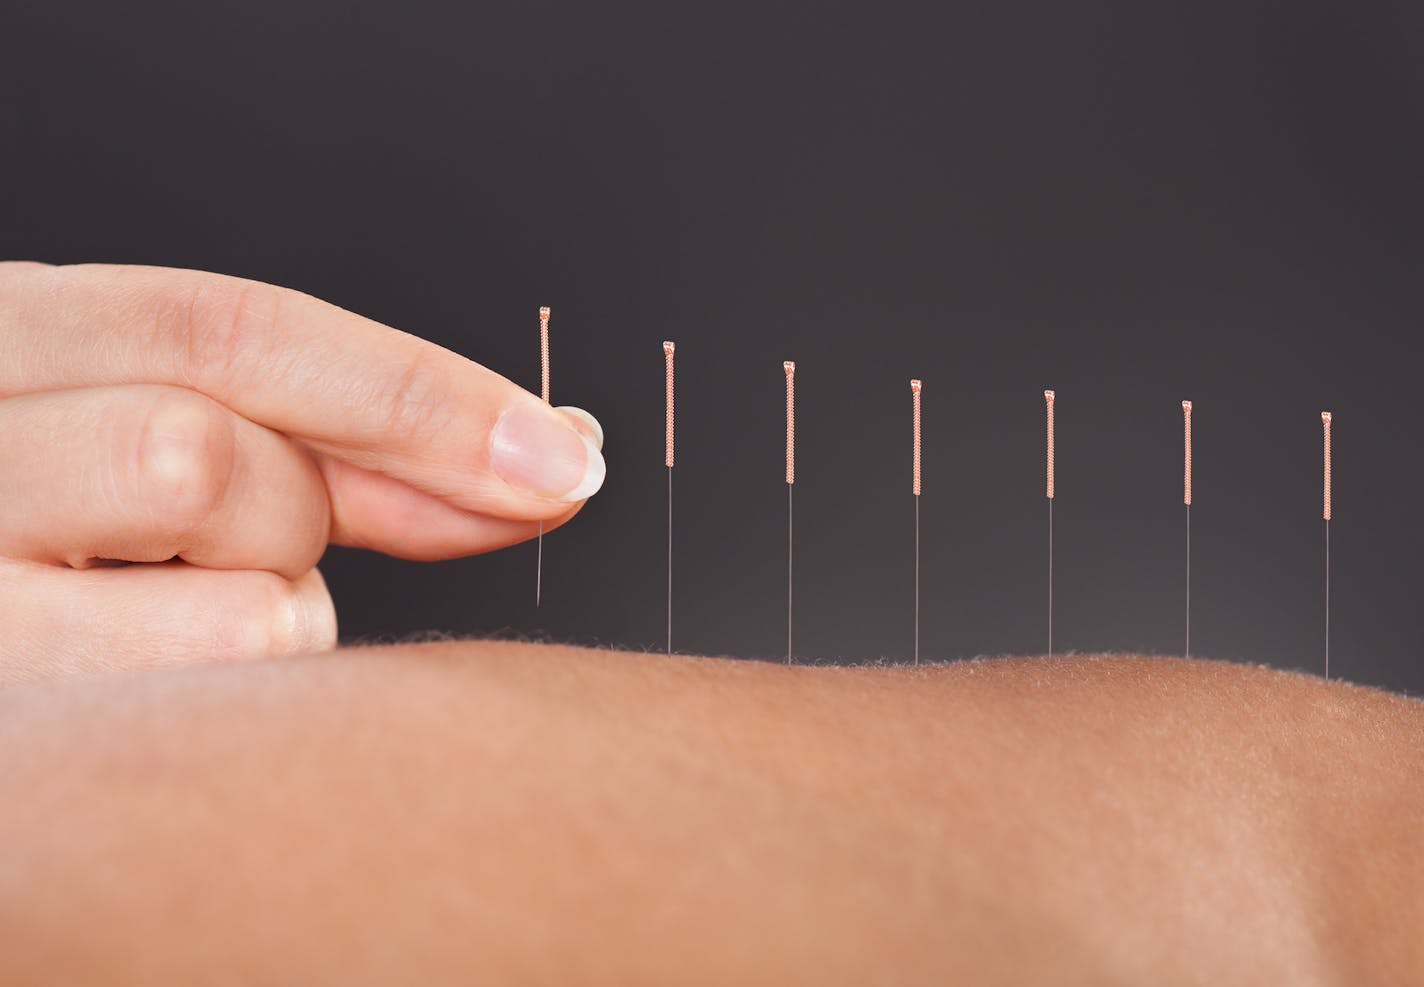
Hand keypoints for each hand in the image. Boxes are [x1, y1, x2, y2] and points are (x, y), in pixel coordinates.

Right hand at [0, 262, 603, 682]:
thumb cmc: (58, 539)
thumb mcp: (155, 440)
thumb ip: (330, 446)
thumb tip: (538, 461)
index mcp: (6, 338)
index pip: (234, 327)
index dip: (423, 393)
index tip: (566, 456)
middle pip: (221, 453)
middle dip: (294, 515)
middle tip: (260, 547)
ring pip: (230, 589)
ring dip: (265, 612)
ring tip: (165, 617)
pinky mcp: (9, 707)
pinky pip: (212, 699)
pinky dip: (235, 693)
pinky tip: (154, 685)